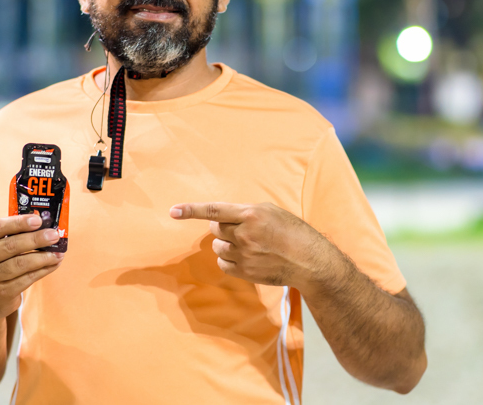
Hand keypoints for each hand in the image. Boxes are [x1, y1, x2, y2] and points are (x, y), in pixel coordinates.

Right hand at [0, 214, 63, 325]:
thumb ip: (12, 234)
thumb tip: (43, 225)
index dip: (18, 222)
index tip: (38, 220)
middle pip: (10, 246)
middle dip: (36, 239)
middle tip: (54, 235)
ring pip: (20, 264)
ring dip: (43, 257)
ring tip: (58, 252)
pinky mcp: (1, 294)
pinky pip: (27, 279)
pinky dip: (43, 270)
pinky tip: (54, 264)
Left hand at [170, 202, 333, 289]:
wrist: (309, 260)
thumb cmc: (292, 231)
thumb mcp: (271, 211)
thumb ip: (245, 212)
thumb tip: (222, 217)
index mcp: (251, 214)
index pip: (214, 210)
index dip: (191, 210)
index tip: (173, 211)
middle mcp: (245, 234)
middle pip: (215, 229)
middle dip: (224, 228)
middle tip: (242, 229)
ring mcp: (244, 255)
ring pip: (218, 247)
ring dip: (227, 245)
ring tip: (248, 245)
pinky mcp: (245, 272)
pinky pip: (223, 264)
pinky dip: (230, 260)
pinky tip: (247, 258)